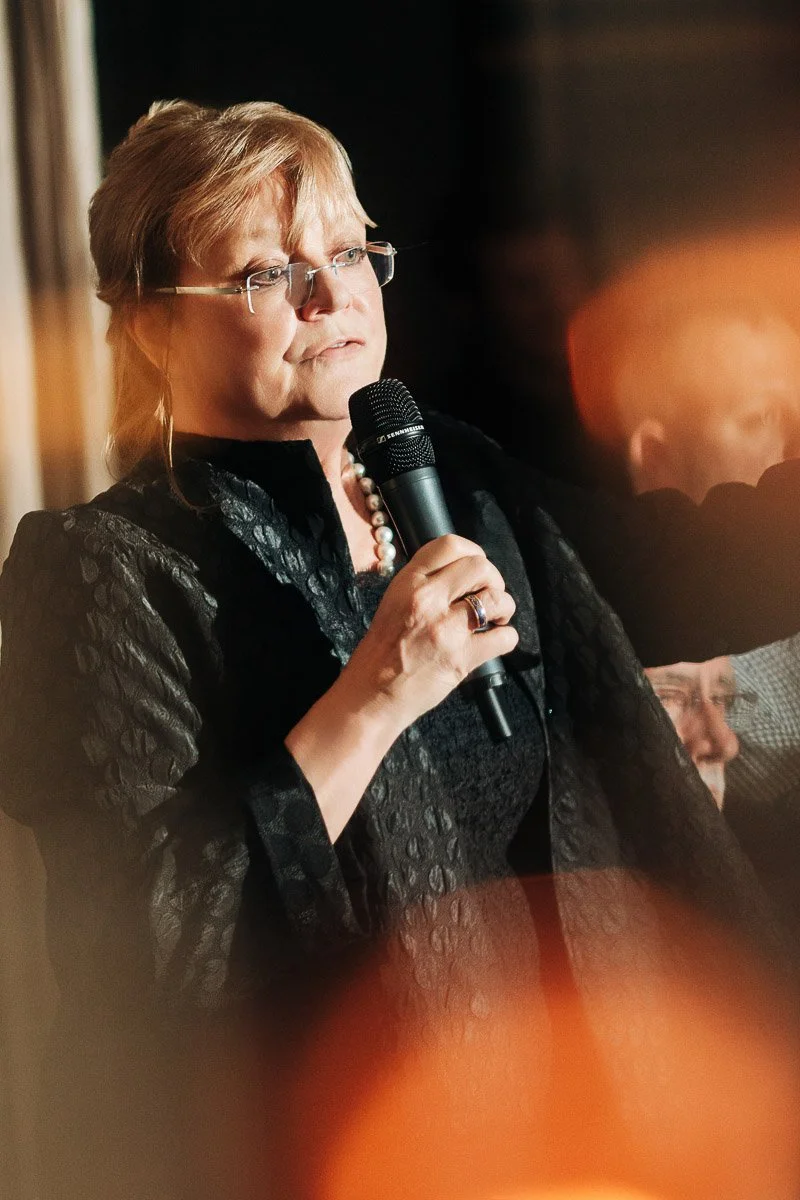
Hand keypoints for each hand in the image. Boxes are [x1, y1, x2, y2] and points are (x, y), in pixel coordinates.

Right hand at [340, 534, 518, 735]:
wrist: (372, 694)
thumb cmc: (382, 651)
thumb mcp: (394, 602)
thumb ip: (425, 584)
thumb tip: (462, 573)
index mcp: (408, 582)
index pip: (450, 545)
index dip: (474, 552)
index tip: (477, 569)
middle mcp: (427, 599)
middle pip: (481, 567)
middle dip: (494, 581)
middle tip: (489, 596)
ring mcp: (446, 628)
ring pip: (498, 599)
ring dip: (504, 608)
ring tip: (495, 619)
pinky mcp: (462, 658)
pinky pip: (504, 637)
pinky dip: (506, 638)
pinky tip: (493, 642)